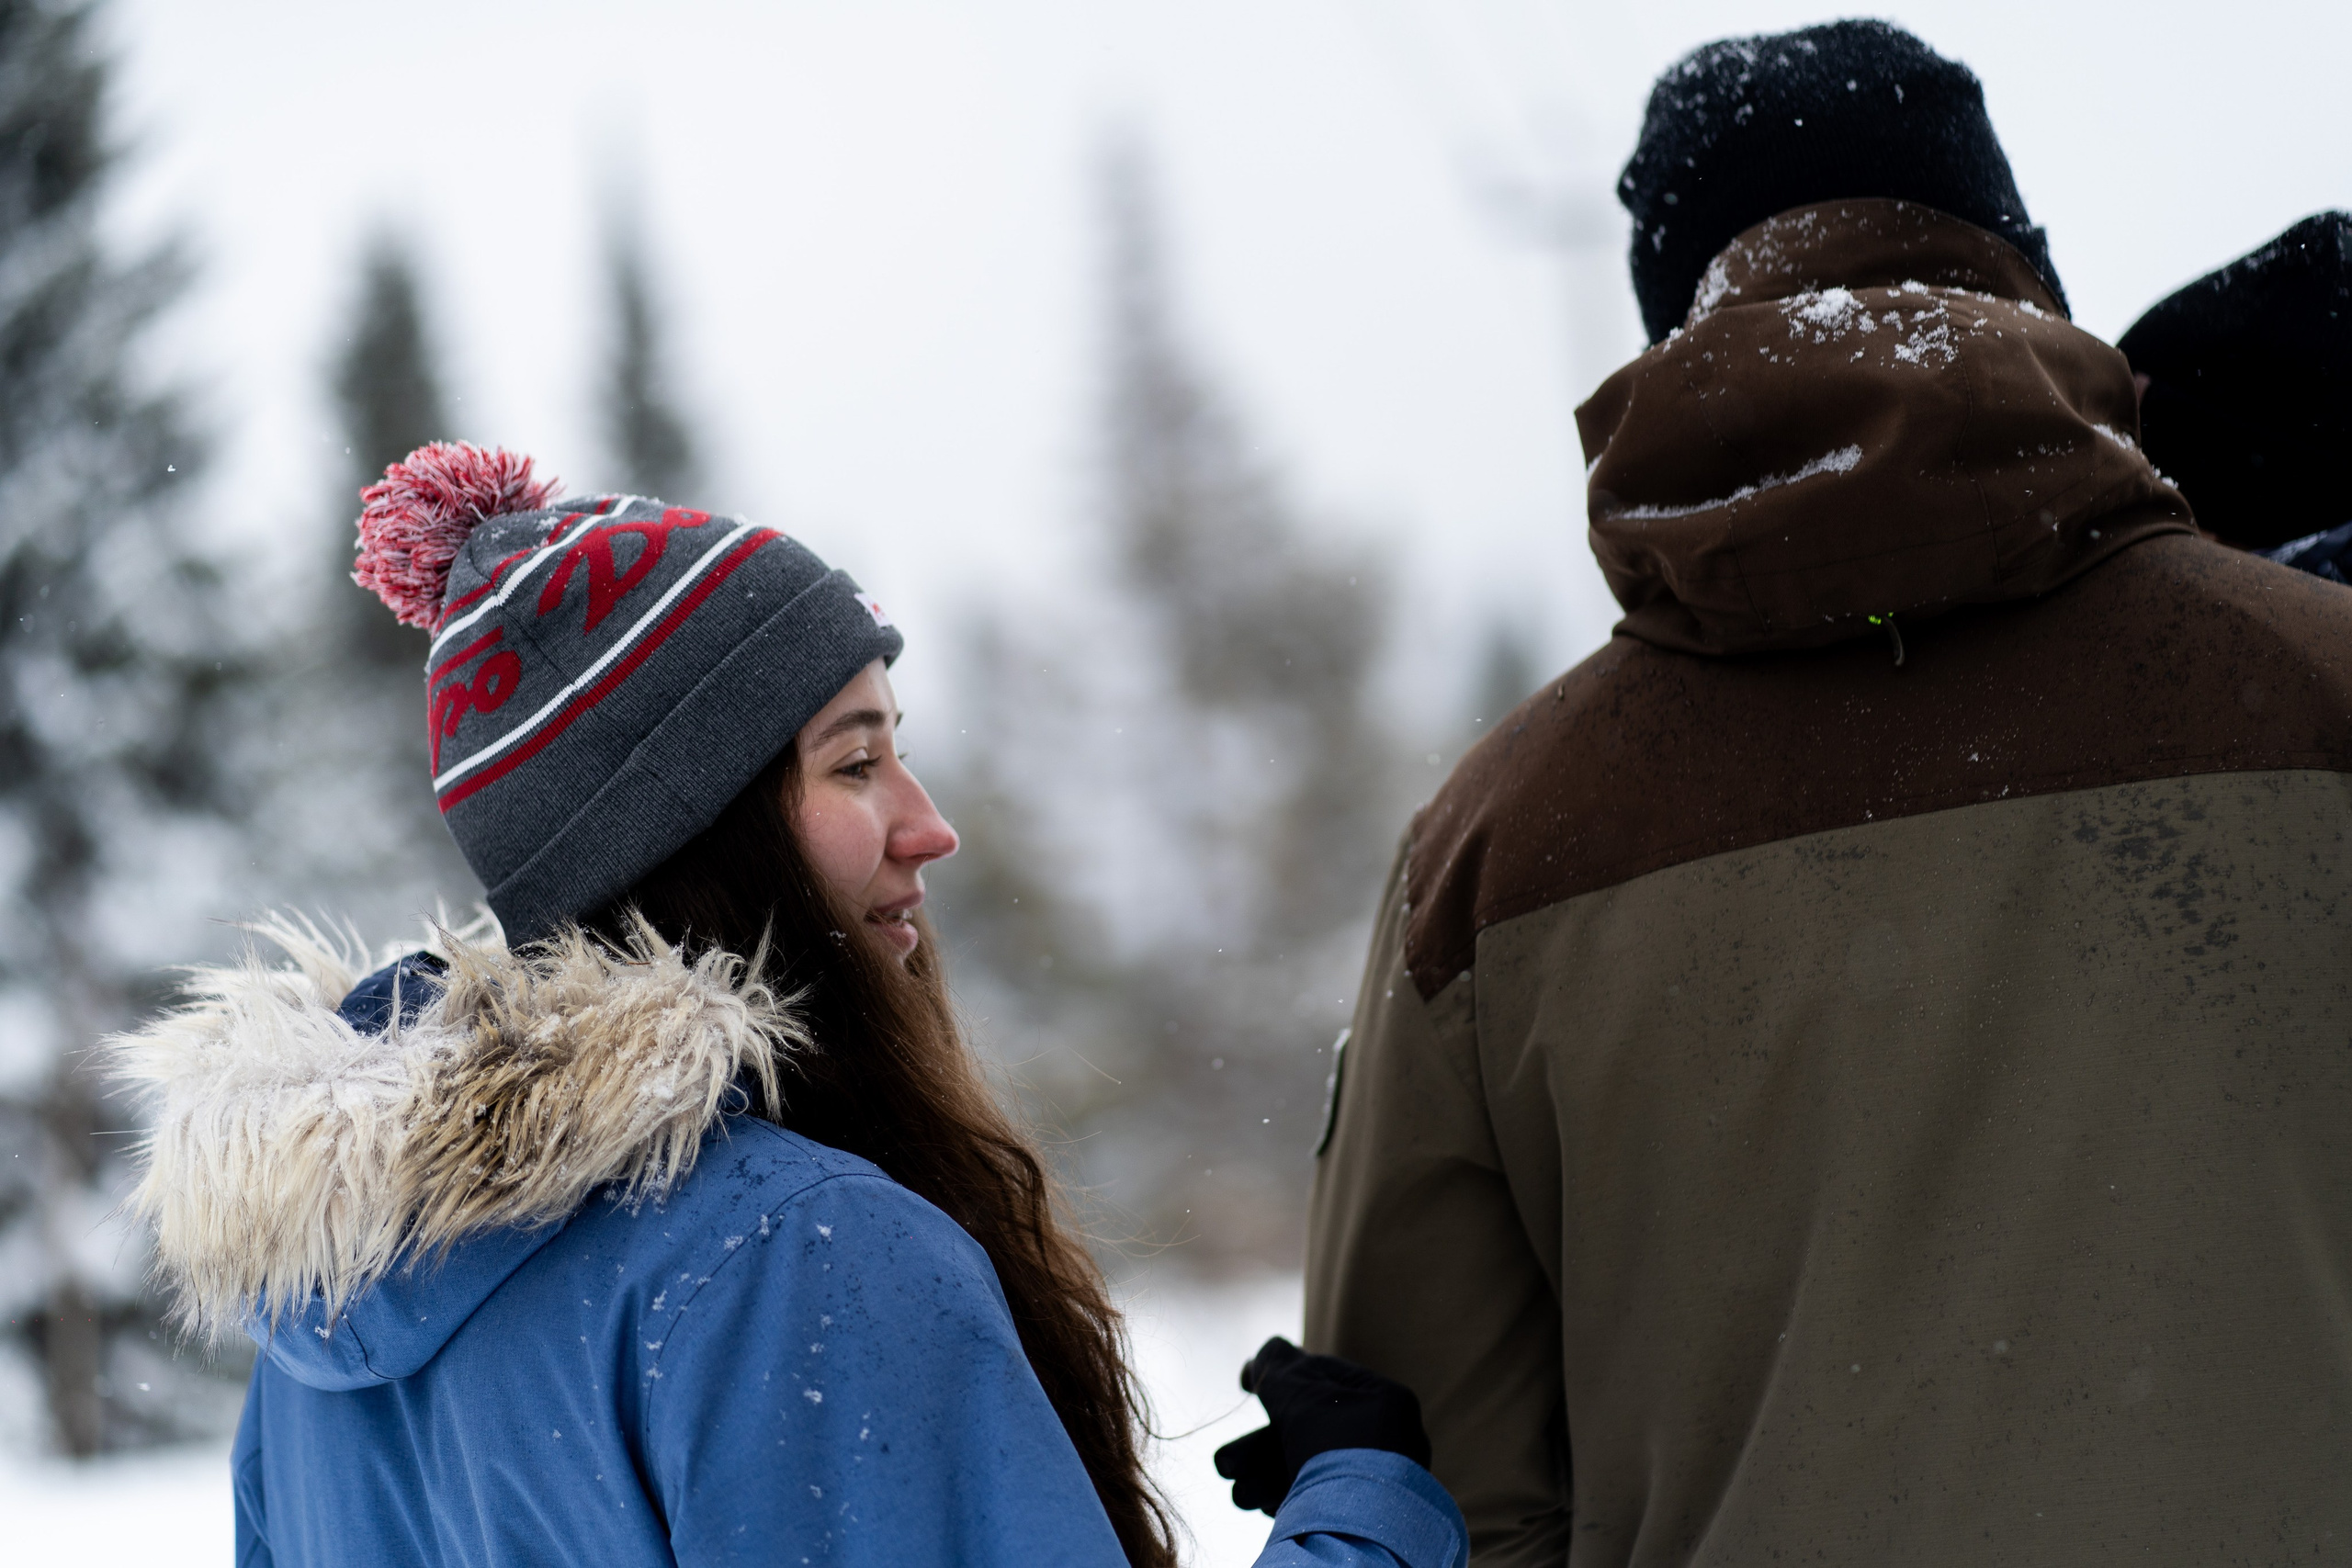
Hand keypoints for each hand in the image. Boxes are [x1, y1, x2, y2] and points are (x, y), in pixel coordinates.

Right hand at [1211, 1336, 1431, 1515]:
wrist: (1357, 1525)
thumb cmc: (1332, 1448)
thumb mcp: (1298, 1392)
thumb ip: (1278, 1365)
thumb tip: (1267, 1350)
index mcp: (1382, 1400)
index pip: (1323, 1377)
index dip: (1280, 1377)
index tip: (1245, 1383)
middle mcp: (1385, 1440)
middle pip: (1307, 1431)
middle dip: (1258, 1449)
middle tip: (1226, 1463)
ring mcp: (1374, 1479)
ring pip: (1307, 1468)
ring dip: (1263, 1477)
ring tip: (1239, 1492)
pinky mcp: (1361, 1513)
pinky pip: (1316, 1496)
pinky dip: (1285, 1497)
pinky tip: (1261, 1505)